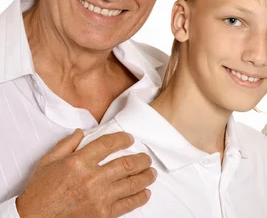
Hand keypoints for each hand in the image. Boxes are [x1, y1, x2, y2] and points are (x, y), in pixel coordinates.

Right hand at [16, 129, 156, 217]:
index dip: (123, 139)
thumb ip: (66, 145)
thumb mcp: (47, 163)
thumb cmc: (39, 193)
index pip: (108, 144)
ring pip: (132, 183)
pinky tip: (145, 193)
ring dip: (146, 177)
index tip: (130, 139)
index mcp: (78, 162)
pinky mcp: (103, 214)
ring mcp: (99, 197)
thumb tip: (81, 132)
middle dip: (142, 159)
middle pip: (127, 164)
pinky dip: (140, 197)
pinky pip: (128, 204)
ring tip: (151, 173)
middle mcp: (92, 178)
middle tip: (146, 158)